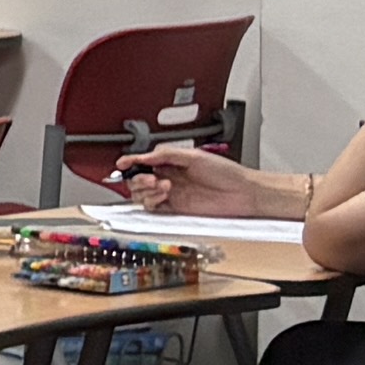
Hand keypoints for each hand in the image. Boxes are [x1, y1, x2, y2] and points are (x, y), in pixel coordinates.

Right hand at [111, 140, 267, 211]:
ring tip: (161, 186)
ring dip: (146, 190)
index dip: (130, 162)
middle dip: (138, 178)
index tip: (122, 164)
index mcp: (172, 163)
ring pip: (143, 194)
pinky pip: (154, 207)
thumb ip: (167, 155)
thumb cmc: (226, 173)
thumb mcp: (194, 156)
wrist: (242, 193)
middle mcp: (169, 178)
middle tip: (149, 177)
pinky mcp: (176, 209)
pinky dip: (152, 201)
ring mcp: (172, 194)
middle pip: (138, 179)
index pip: (144, 162)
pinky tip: (163, 196)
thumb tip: (145, 157)